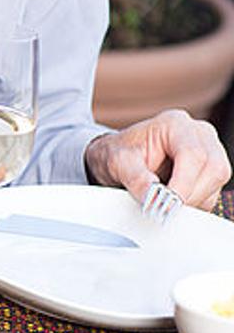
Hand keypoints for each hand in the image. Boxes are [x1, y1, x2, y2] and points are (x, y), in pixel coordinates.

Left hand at [84, 108, 230, 210]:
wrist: (118, 159)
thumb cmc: (118, 154)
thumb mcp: (117, 162)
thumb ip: (135, 178)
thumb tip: (154, 197)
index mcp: (176, 124)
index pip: (193, 154)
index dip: (183, 183)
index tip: (166, 203)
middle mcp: (199, 135)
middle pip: (213, 169)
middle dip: (189, 194)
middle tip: (163, 208)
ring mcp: (210, 152)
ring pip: (215, 184)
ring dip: (192, 201)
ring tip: (162, 201)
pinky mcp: (210, 173)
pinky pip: (212, 194)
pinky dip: (193, 204)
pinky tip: (171, 200)